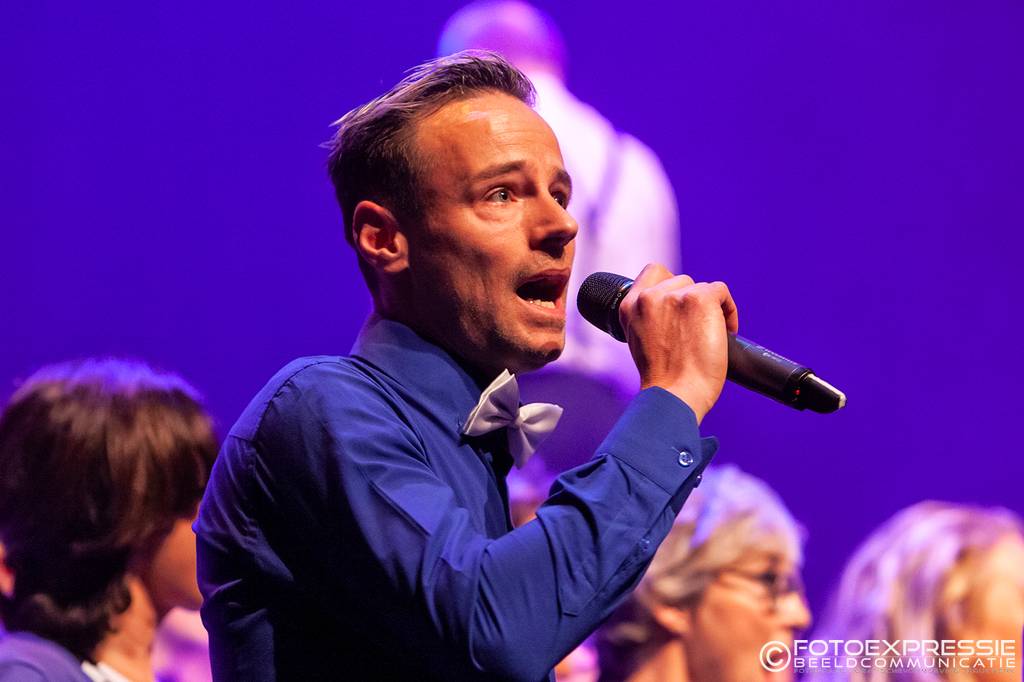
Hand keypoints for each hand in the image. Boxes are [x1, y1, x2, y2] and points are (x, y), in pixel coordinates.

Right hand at [618, 264, 738, 423]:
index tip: (679, 307)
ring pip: (701, 287)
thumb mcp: (642, 341)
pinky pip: (721, 291)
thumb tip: (676, 310)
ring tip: (710, 334)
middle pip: (680, 280)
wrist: (675, 395)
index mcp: (629, 306)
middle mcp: (649, 297)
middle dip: (691, 302)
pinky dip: (728, 310)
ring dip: (710, 307)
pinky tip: (726, 331)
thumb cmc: (663, 380)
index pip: (653, 273)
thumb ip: (651, 317)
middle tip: (696, 329)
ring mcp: (674, 296)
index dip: (670, 286)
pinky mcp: (700, 299)